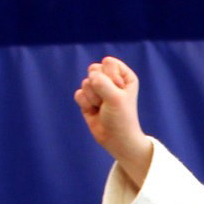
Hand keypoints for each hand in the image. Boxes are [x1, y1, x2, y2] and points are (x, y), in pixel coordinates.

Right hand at [73, 57, 153, 186]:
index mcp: (124, 75)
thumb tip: (89, 78)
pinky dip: (85, 104)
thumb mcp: (116, 98)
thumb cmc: (122, 118)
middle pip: (94, 69)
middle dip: (99, 87)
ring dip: (93, 98)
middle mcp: (111, 79)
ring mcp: (98, 88)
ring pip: (85, 82)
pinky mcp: (87, 99)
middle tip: (109, 101)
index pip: (108, 62)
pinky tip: (94, 112)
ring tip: (103, 108)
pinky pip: (79, 94)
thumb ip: (102, 82)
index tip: (119, 92)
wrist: (116, 140)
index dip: (111, 77)